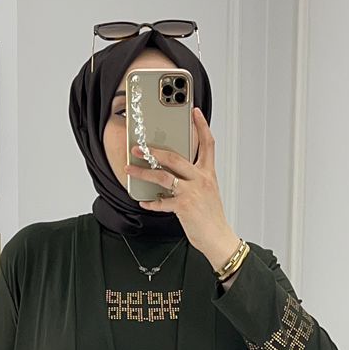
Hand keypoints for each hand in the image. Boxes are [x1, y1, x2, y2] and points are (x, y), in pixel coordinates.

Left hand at [136, 106, 237, 269]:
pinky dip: (151, 202)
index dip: (201, 126)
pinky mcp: (184, 206)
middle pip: (175, 157)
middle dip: (154, 151)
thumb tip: (174, 171)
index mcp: (208, 174)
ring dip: (143, 172)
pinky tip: (144, 202)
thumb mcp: (208, 191)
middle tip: (139, 147)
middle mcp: (201, 179)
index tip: (195, 112)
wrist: (218, 237)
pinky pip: (161, 202)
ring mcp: (192, 192)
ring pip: (163, 176)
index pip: (208, 144)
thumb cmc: (211, 216)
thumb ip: (194, 178)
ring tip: (130, 169)